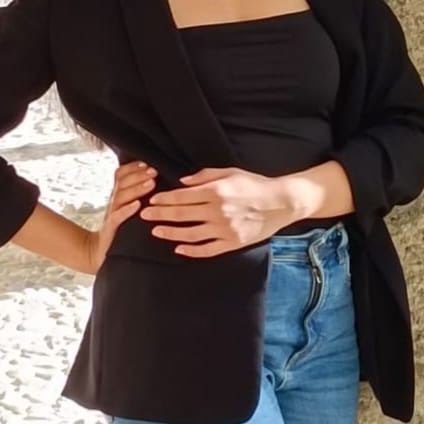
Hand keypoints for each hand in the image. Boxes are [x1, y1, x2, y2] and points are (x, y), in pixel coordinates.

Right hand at [84, 161, 156, 273]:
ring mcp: (112, 214)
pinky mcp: (111, 229)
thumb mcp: (125, 207)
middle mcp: (113, 201)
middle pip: (122, 182)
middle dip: (138, 175)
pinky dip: (127, 210)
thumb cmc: (120, 227)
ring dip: (137, 189)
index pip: (121, 175)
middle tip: (153, 171)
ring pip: (121, 197)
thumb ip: (134, 193)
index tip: (147, 163)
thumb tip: (154, 178)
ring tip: (151, 183)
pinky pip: (118, 217)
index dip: (132, 167)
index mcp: (117, 195)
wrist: (100, 252)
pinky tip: (138, 205)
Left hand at [140, 166, 295, 257]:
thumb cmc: (254, 183)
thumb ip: (205, 176)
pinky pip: (207, 250)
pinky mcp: (232, 243)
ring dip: (170, 233)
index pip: (183, 196)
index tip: (150, 201)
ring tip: (156, 232)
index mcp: (216, 191)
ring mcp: (225, 229)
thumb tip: (182, 182)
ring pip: (190, 234)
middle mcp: (218, 211)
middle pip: (182, 214)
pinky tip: (178, 249)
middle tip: (144, 216)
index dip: (164, 199)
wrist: (280, 202)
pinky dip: (191, 250)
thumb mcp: (230, 172)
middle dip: (160, 215)